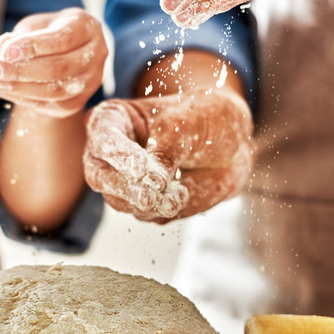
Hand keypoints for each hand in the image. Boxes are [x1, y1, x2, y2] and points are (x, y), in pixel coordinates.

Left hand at [0, 8, 107, 117]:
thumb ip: (22, 35)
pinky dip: (22, 98)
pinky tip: (1, 89)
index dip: (32, 46)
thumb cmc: (49, 32)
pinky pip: (50, 105)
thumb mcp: (37, 24)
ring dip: (17, 88)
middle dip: (20, 71)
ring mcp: (90, 82)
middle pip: (58, 69)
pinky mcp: (77, 103)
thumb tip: (2, 48)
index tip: (4, 51)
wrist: (69, 52)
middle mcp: (96, 56)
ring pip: (54, 91)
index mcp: (87, 28)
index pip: (61, 40)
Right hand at [83, 91, 252, 222]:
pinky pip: (145, 215)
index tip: (141, 168)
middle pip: (100, 176)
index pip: (103, 139)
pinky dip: (163, 209)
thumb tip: (153, 182)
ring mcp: (124, 181)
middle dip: (125, 188)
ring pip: (119, 201)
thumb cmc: (205, 119)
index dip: (119, 155)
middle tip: (148, 196)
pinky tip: (183, 194)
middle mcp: (110, 153)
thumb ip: (166, 150)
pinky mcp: (141, 204)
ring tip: (180, 194)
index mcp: (113, 120)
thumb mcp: (187, 123)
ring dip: (149, 203)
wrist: (233, 145)